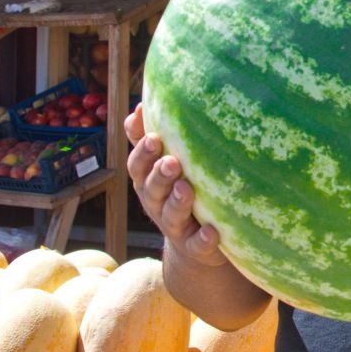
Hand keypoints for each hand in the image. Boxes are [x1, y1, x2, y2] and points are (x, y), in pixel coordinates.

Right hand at [125, 104, 228, 267]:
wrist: (194, 245)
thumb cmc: (180, 189)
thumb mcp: (164, 164)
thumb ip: (152, 137)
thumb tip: (142, 104)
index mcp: (148, 180)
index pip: (138, 164)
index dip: (143, 152)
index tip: (154, 136)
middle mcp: (156, 203)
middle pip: (151, 188)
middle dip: (159, 174)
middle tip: (171, 161)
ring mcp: (175, 226)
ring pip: (171, 214)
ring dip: (178, 201)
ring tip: (186, 188)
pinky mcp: (195, 247)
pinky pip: (197, 245)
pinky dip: (203, 239)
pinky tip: (212, 232)